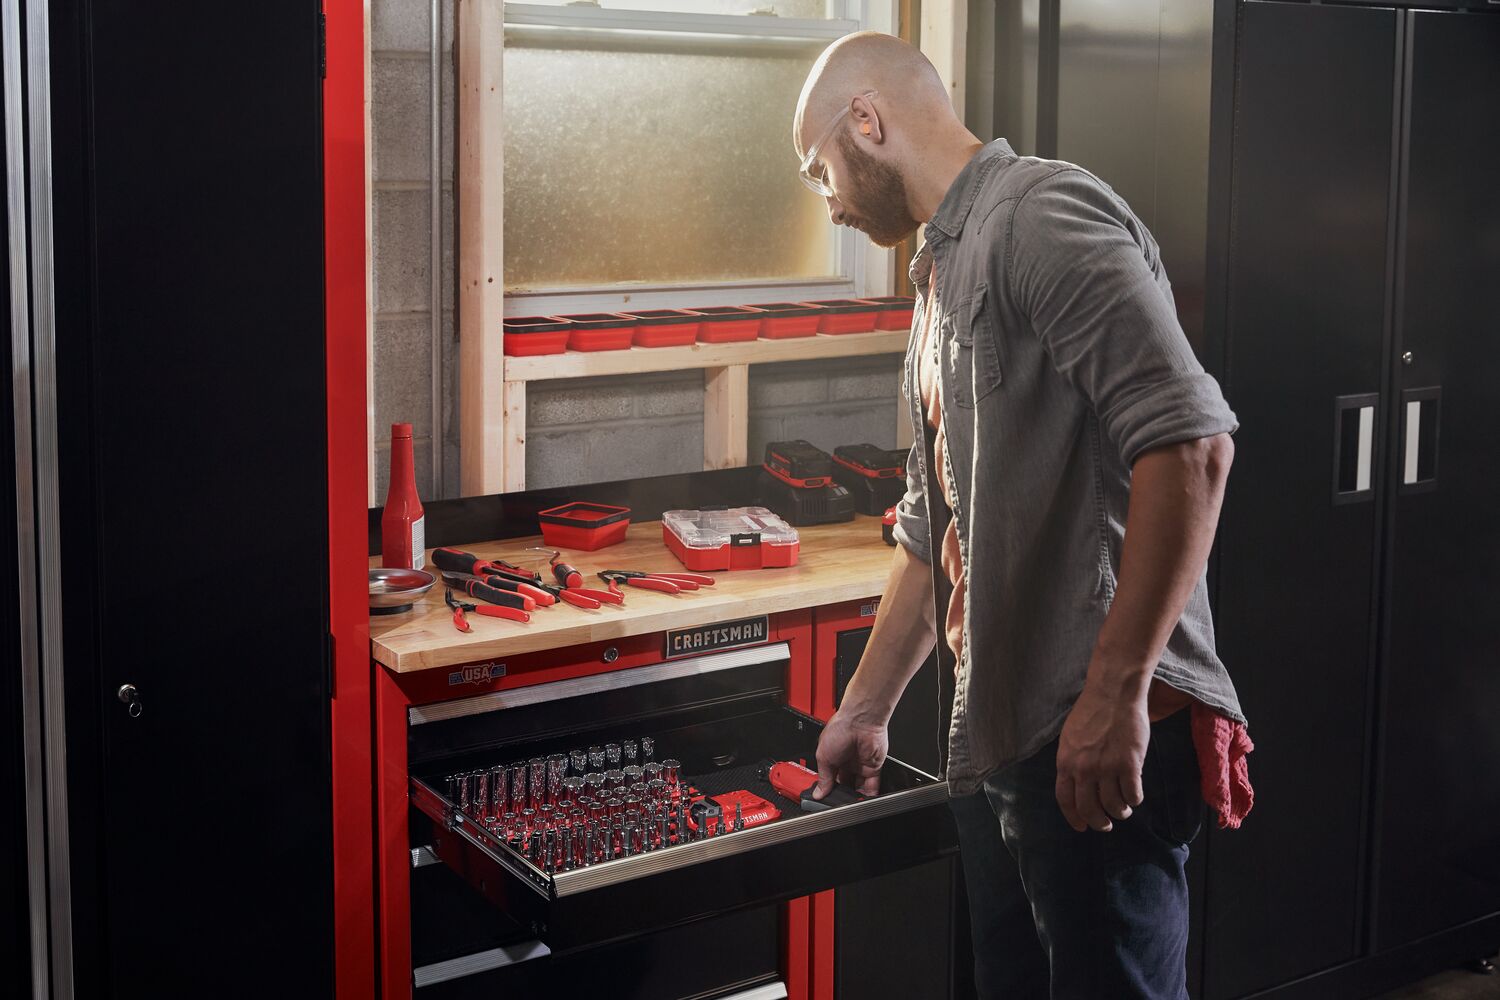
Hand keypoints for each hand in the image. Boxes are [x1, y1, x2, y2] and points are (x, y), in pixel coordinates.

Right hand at [813, 706, 887, 799]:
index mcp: (832, 758)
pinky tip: (863, 801)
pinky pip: (872, 785)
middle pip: (844, 785)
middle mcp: (846, 762)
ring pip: (858, 787)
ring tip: (849, 805)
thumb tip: (818, 792)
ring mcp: (860, 765)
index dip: (827, 790)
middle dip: (841, 795)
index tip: (825, 801)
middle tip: (837, 804)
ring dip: (855, 797)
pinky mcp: (874, 768)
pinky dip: (868, 795)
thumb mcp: (823, 756)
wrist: (861, 721)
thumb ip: (823, 777)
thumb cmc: (840, 729)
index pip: (829, 779)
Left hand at [1054, 673, 1150, 831]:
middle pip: (1090, 809)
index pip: (1066, 800)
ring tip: (1124, 809)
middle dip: (1099, 822)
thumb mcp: (1070, 738)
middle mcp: (1084, 769)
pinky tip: (1135, 795)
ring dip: (1120, 812)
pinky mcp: (1130, 765)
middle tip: (1106, 825)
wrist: (1113, 692)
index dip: (1074, 818)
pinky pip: (1133, 795)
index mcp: (1066, 762)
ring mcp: (1107, 768)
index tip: (1082, 827)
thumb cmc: (1092, 711)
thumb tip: (1078, 784)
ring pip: (1113, 806)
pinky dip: (1135, 799)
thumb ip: (1073, 761)